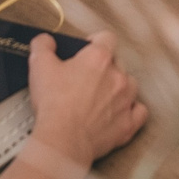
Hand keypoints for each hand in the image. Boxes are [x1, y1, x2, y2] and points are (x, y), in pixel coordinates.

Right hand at [26, 30, 147, 163]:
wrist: (62, 139)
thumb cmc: (54, 105)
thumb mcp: (39, 65)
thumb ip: (43, 46)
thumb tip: (46, 40)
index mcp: (98, 58)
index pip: (106, 38)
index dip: (95, 41)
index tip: (86, 49)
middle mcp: (118, 76)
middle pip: (117, 62)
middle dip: (103, 67)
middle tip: (84, 77)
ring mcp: (126, 100)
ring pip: (130, 85)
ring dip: (118, 87)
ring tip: (101, 94)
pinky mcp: (128, 123)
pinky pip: (139, 111)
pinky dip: (132, 110)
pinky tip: (121, 110)